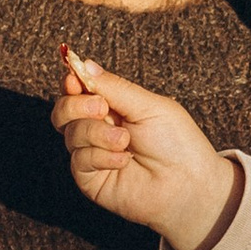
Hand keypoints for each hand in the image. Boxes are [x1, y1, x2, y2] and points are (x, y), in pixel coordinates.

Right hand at [54, 51, 238, 249]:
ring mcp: (93, 155)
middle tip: (101, 108)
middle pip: (63, 111)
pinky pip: (79, 160)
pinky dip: (101, 156)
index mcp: (113, 107)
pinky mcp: (91, 179)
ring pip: (71, 134)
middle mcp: (99, 129)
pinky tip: (124, 160)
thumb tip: (83, 64)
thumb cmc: (176, 143)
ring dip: (98, 133)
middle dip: (76, 105)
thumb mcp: (148, 106)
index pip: (79, 90)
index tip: (74, 79)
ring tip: (125, 141)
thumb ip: (114, 87)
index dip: (72, 82)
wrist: (187, 185)